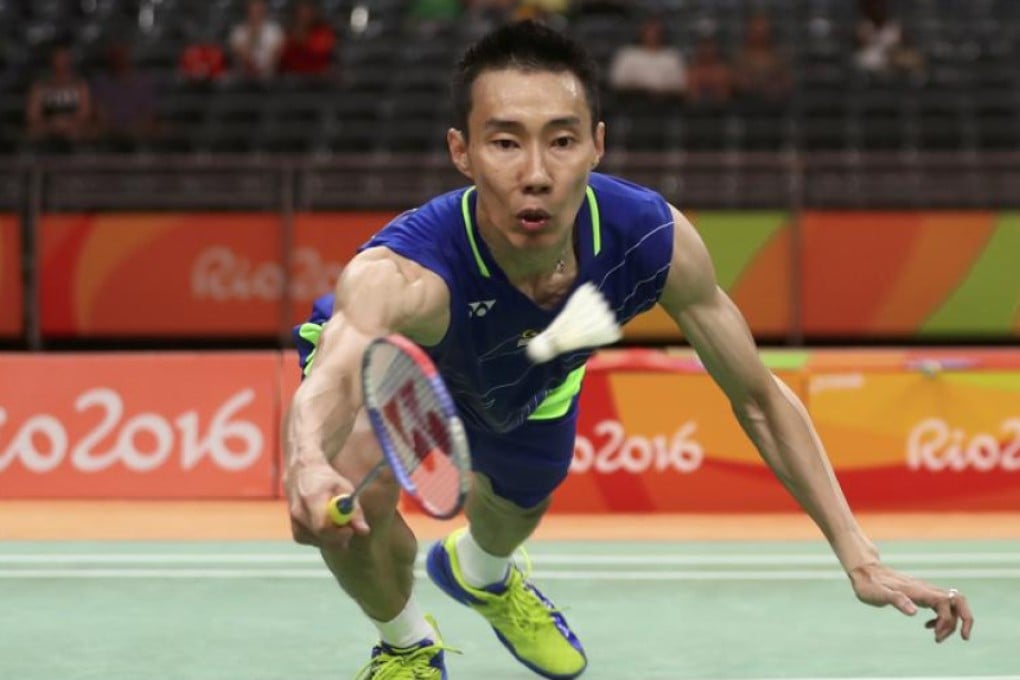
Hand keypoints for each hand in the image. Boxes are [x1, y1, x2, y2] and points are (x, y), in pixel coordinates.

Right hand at [284, 460, 369, 548]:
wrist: (302, 475)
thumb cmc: (326, 481)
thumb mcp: (344, 488)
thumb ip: (355, 510)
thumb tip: (364, 531)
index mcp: (311, 499)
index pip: (323, 526)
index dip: (339, 533)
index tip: (350, 529)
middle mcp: (299, 513)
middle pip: (321, 538)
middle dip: (339, 537)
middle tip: (348, 528)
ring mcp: (295, 524)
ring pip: (320, 543)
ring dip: (333, 538)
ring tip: (336, 521)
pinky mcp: (296, 533)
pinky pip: (315, 543)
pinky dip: (324, 538)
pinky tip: (327, 525)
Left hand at [849, 562, 973, 641]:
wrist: (865, 571)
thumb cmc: (869, 584)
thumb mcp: (878, 594)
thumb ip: (896, 600)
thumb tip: (914, 612)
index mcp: (918, 591)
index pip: (946, 604)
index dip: (948, 621)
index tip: (936, 636)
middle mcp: (925, 589)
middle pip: (958, 601)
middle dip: (965, 619)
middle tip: (963, 637)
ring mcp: (924, 591)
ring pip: (952, 604)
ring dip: (952, 622)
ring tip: (938, 637)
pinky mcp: (921, 594)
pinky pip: (941, 605)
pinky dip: (942, 618)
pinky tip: (928, 626)